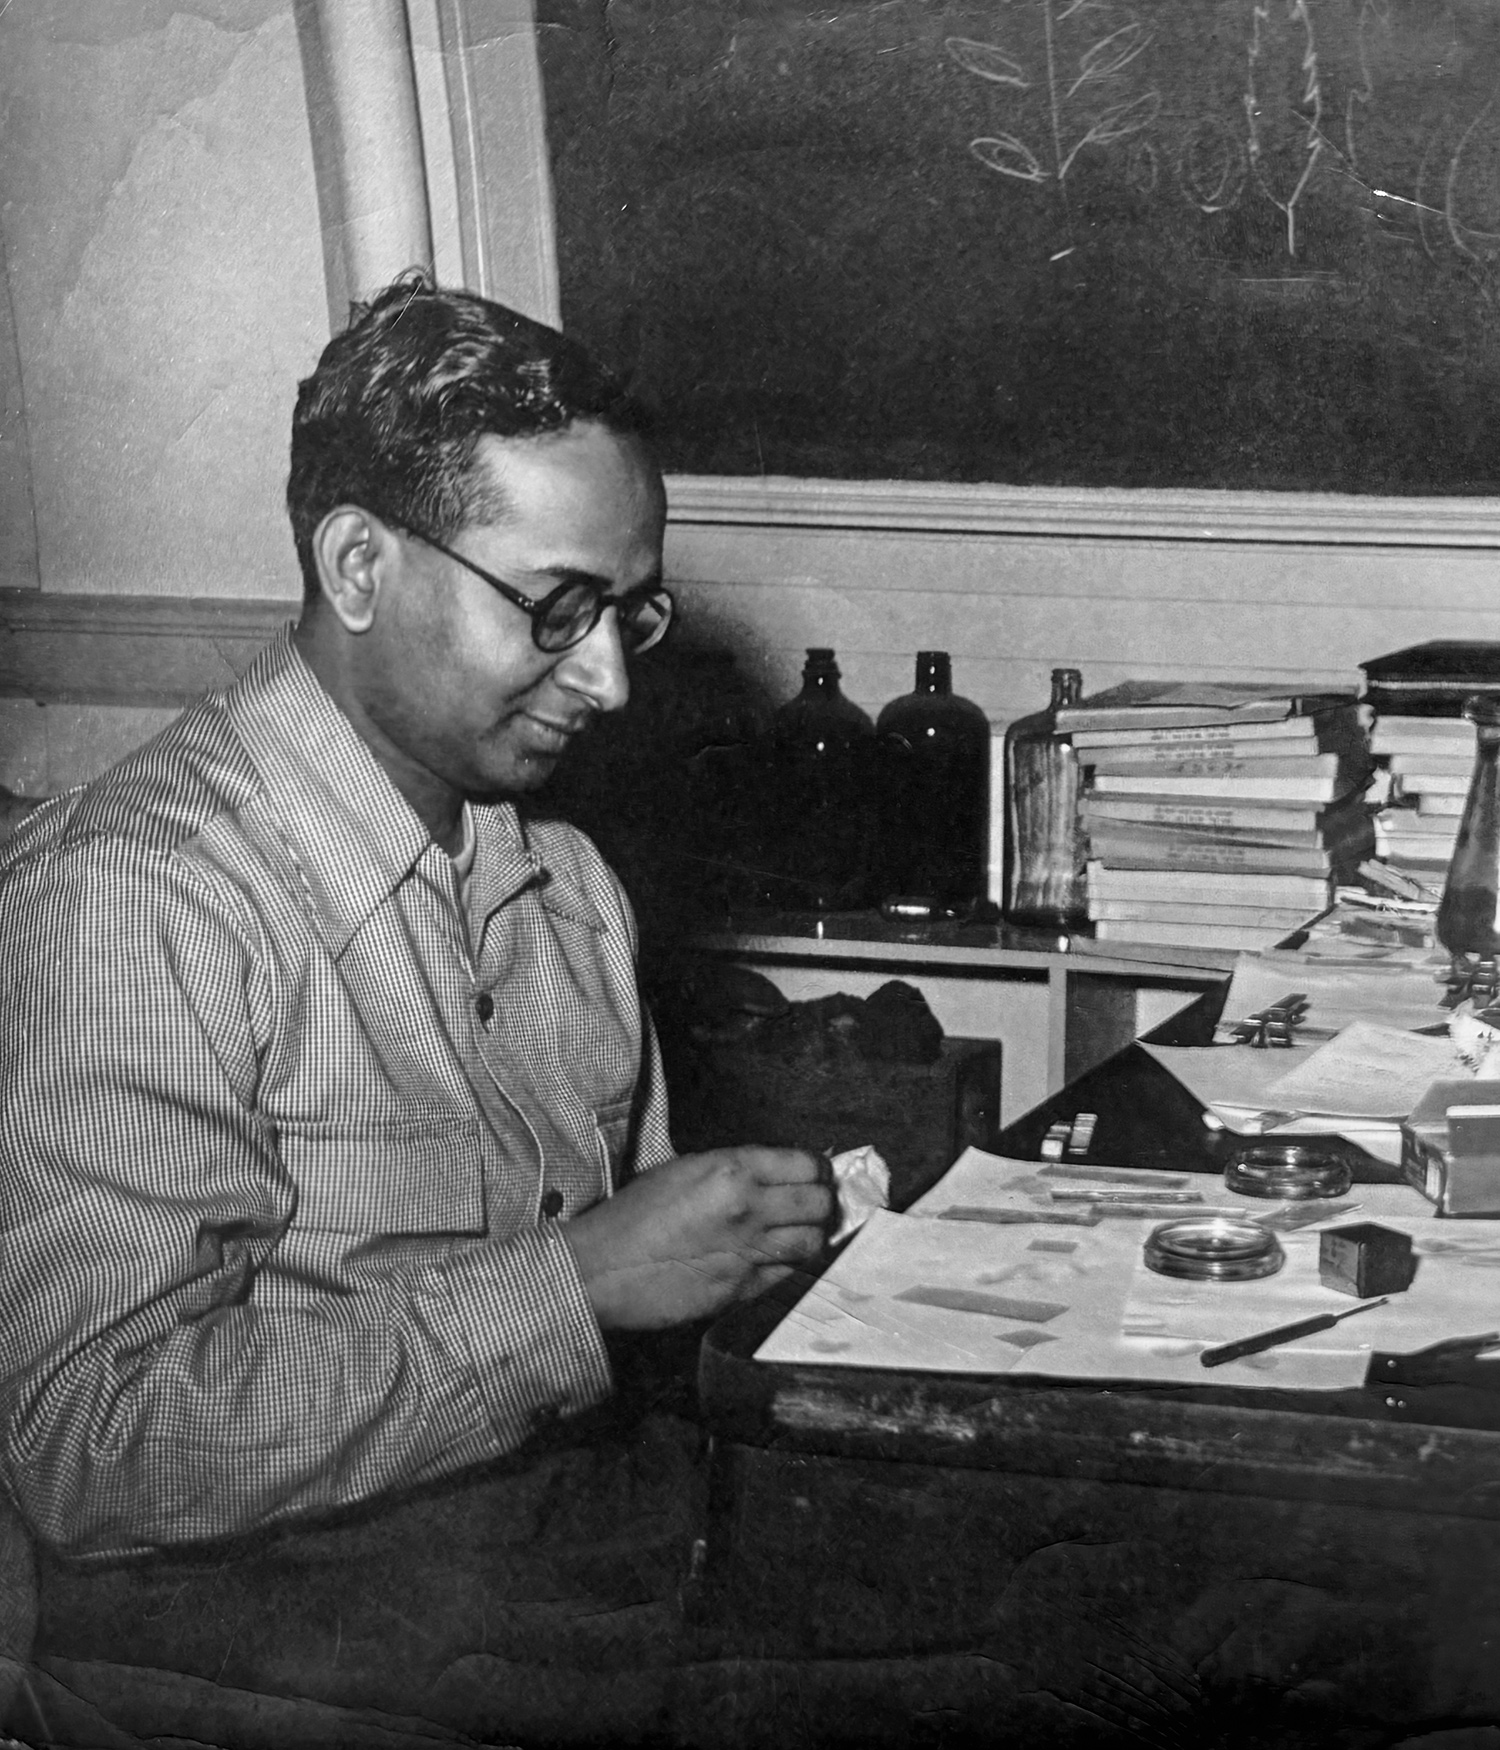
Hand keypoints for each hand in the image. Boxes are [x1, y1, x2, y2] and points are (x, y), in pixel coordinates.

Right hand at [562, 1146, 832, 1329]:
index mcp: (732, 1169)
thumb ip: (731, 1169)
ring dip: (812, 1237)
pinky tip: (775, 1261)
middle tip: (813, 1206)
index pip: (807, 1164)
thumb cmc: (633, 1214)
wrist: (603, 1267)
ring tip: (800, 1234)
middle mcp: (748, 1207)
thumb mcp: (683, 1169)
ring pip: (813, 1242)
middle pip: (820, 1203)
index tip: (814, 1176)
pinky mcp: (743, 1288)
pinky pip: (788, 1274)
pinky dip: (788, 1267)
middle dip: (822, 1203)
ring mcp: (748, 1250)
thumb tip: (771, 1174)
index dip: (817, 1171)